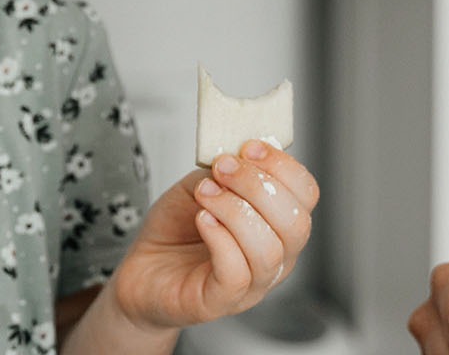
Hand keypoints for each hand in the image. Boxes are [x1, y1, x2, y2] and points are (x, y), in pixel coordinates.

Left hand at [107, 141, 319, 329]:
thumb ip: (226, 171)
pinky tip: (202, 219)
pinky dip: (220, 238)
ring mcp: (252, 285)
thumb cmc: (176, 230)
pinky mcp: (221, 302)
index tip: (250, 147)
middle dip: (258, 186)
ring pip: (269, 249)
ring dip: (235, 210)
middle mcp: (276, 258)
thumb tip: (240, 154)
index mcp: (278, 224)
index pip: (307, 195)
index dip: (284, 167)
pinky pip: (237, 272)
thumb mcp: (203, 185)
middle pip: (297, 223)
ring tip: (205, 193)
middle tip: (223, 169)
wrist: (142, 269)